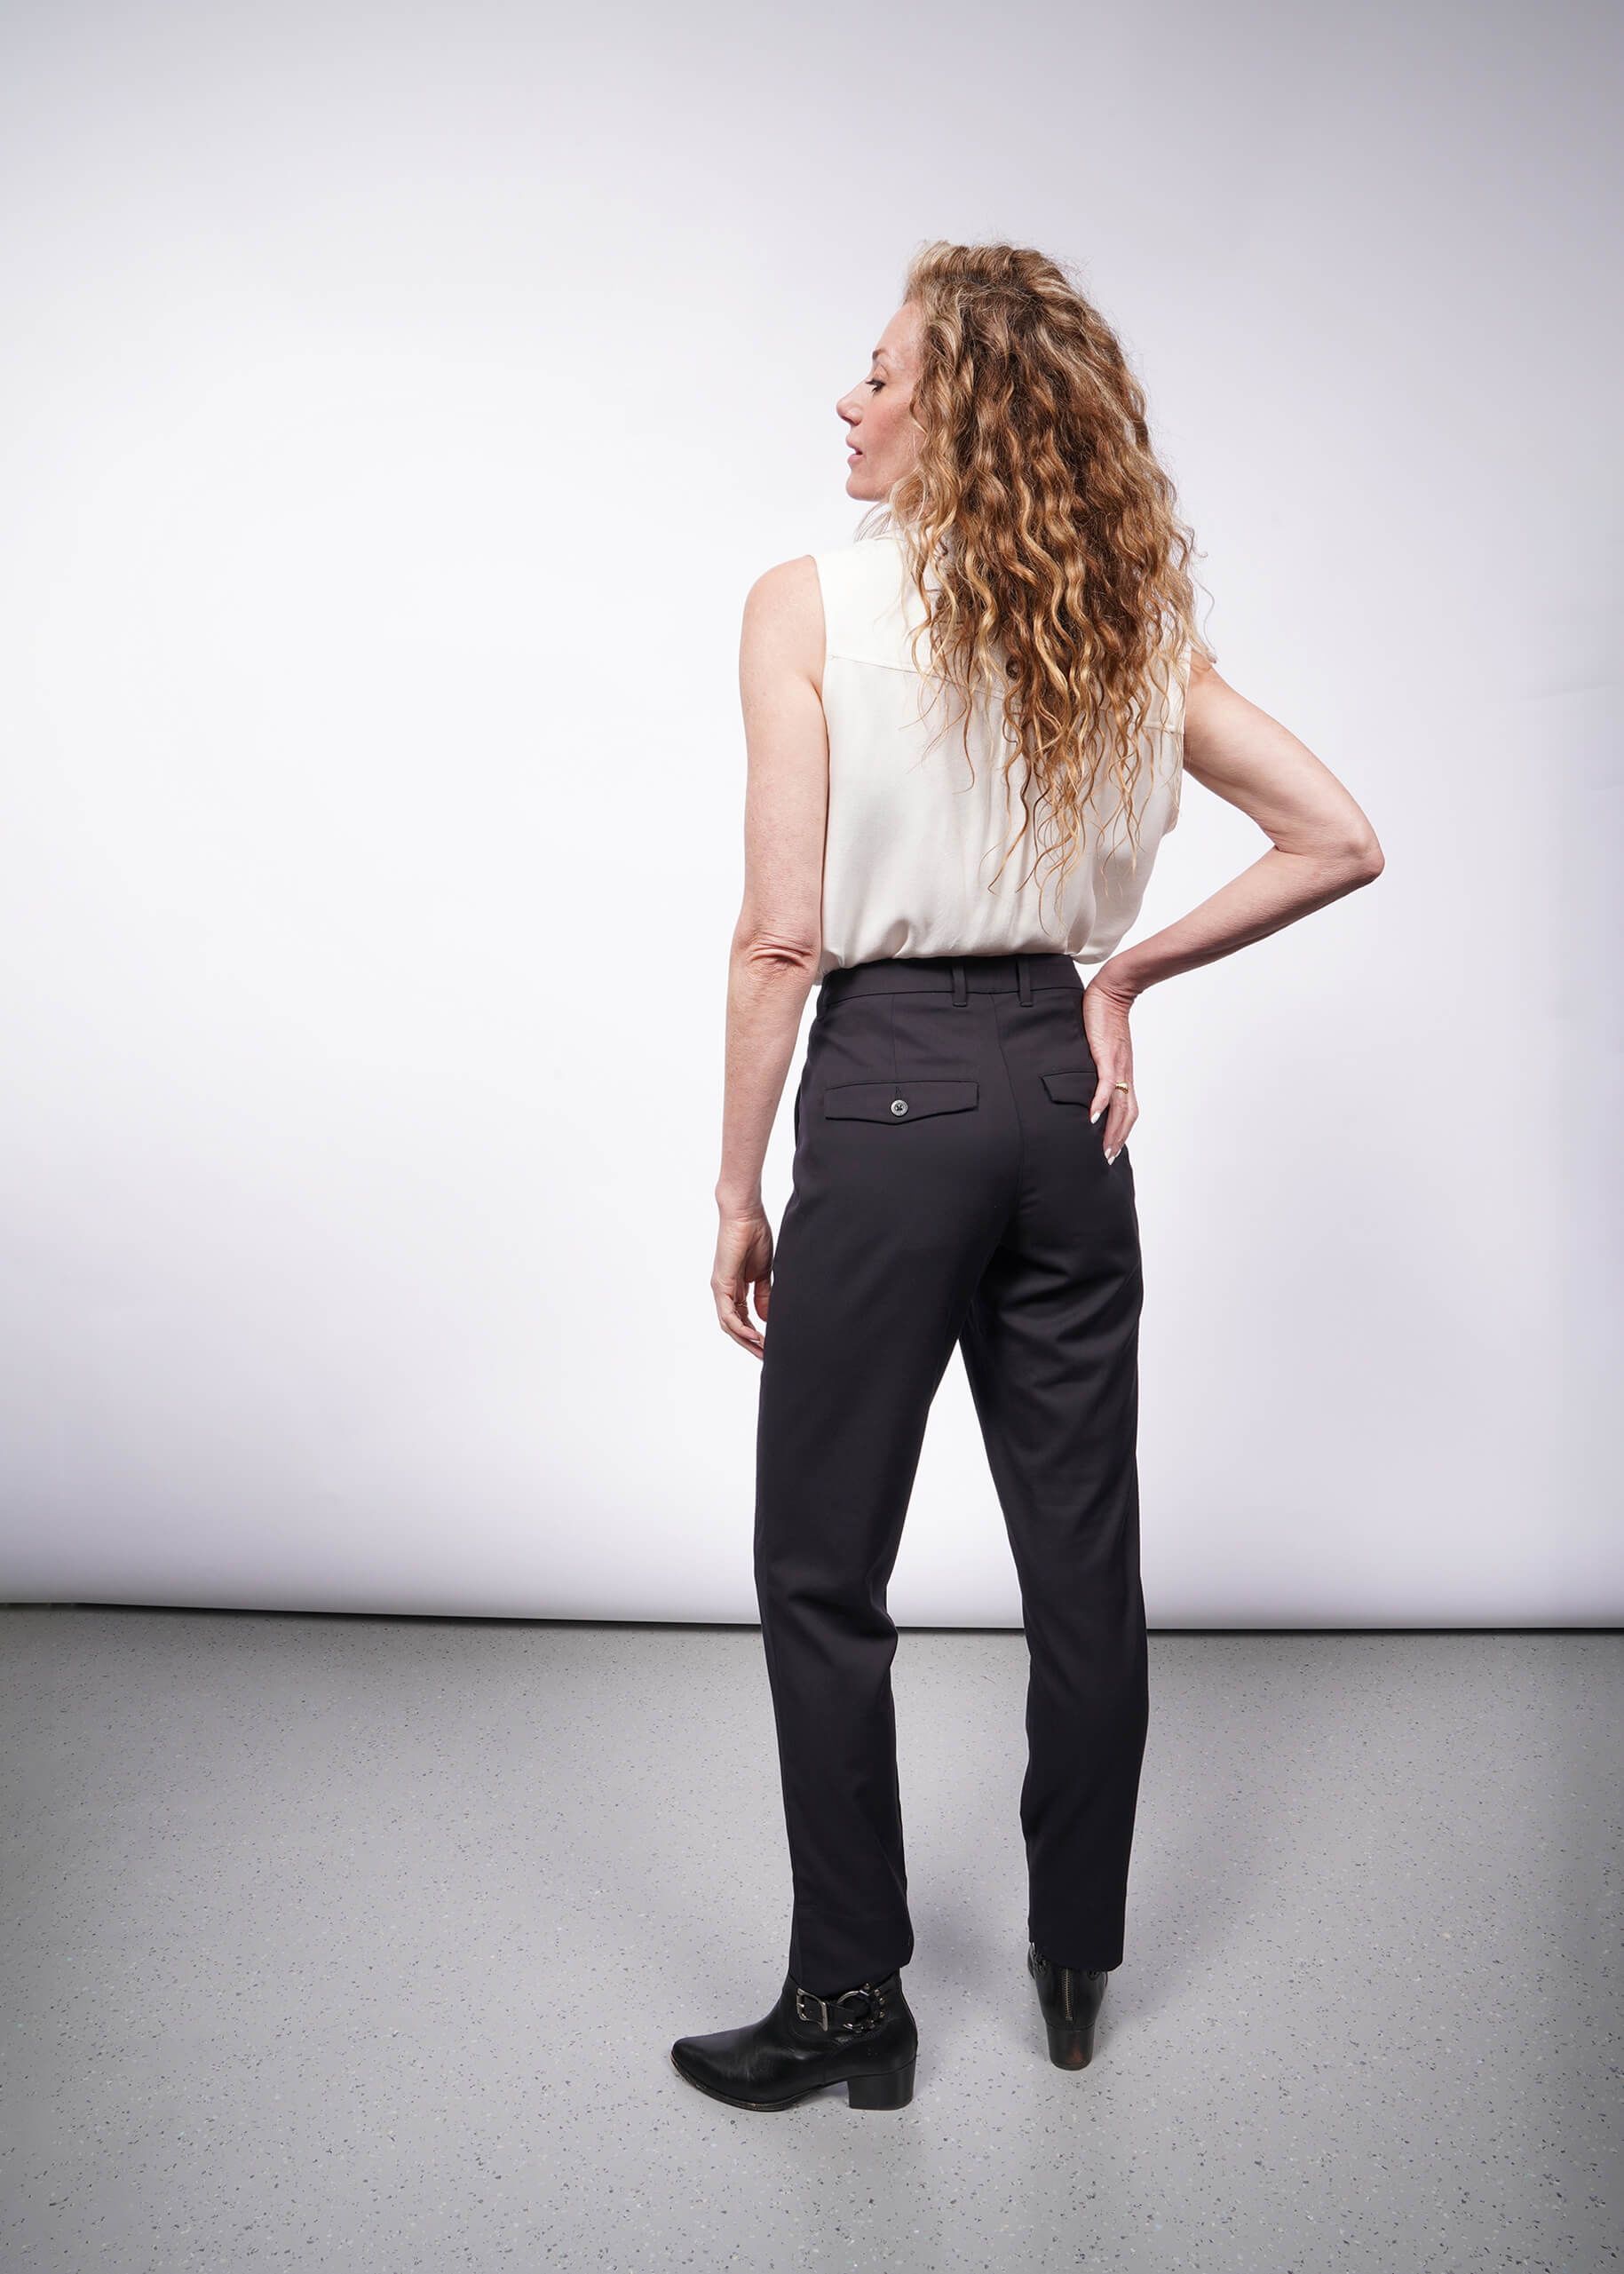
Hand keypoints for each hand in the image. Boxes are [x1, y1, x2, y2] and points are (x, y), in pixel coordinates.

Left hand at [712, 1207, 774, 1357]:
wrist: (747, 1214)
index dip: (755, 1334)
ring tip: (762, 1350)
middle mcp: (725, 1291)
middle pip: (734, 1326)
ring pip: (729, 1324)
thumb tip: (766, 1318)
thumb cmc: (755, 1235)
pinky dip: (740, 1327)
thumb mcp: (764, 1272)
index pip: (742, 1318)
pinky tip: (755, 1335)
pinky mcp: (721, 1283)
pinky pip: (728, 1314)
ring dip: (745, 1340)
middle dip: (750, 1343)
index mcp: (735, 1287)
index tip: (770, 1346)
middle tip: (766, 1356)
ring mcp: (721, 1288)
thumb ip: (764, 1295)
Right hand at [1081, 968, 1138, 1165]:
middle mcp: (1124, 1074)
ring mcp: (1116, 1065)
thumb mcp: (1100, 1047)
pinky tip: (1092, 1116)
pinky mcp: (1107, 1055)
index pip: (1127, 1110)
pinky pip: (1106, 1084)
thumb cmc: (1104, 1016)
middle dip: (1117, 1139)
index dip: (1121, 1132)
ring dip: (1112, 1130)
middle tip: (1106, 1160)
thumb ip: (1096, 1063)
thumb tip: (1084, 1077)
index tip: (1111, 1150)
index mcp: (1123, 1074)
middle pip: (1126, 1115)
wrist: (1113, 990)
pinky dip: (1100, 1102)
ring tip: (1102, 1149)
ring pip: (1119, 1106)